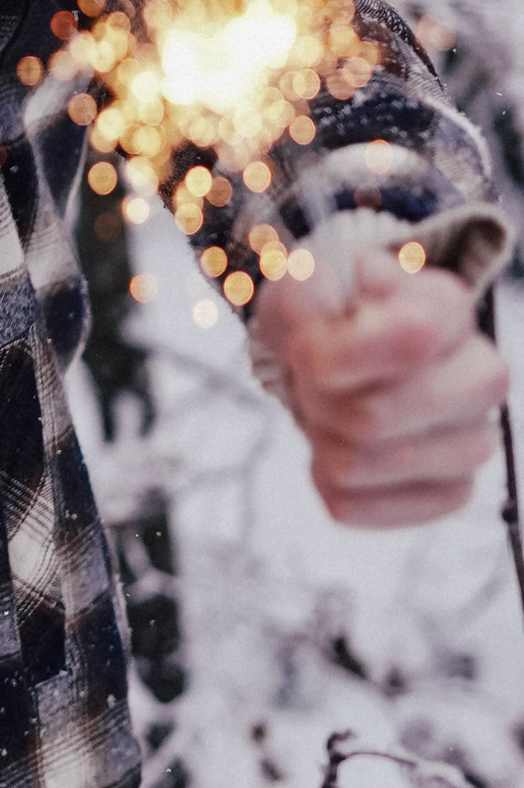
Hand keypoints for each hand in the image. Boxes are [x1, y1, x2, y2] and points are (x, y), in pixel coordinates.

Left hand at [252, 253, 507, 528]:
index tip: (308, 346)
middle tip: (314, 381)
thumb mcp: (306, 282)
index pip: (410, 339)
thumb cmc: (326, 316)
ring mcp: (474, 442)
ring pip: (358, 465)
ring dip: (320, 438)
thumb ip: (322, 281)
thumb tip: (368, 281)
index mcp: (451, 310)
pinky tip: (336, 448)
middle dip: (319, 401)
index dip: (338, 353)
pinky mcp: (449, 495)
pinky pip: (353, 506)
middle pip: (373, 419)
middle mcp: (482, 377)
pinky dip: (323, 478)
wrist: (334, 358)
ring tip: (328, 410)